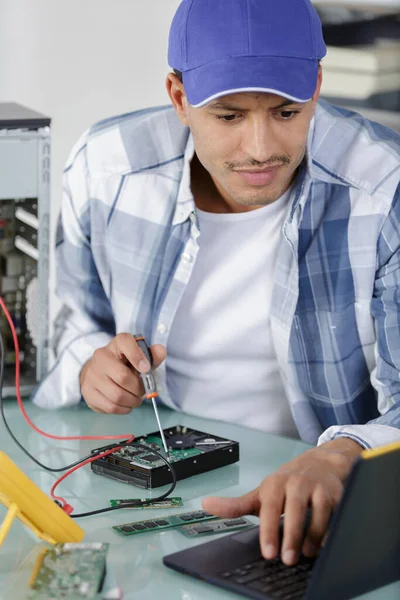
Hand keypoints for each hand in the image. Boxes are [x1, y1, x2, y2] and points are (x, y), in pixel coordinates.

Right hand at [80, 333, 165, 413]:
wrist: (99, 371)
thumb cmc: (124, 364)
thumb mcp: (141, 357)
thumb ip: (152, 355)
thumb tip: (160, 351)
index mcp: (117, 343)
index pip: (125, 342)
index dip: (138, 356)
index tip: (146, 369)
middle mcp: (101, 356)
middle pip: (123, 377)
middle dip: (138, 388)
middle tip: (142, 391)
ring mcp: (92, 374)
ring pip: (117, 396)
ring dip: (132, 401)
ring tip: (135, 399)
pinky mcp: (87, 391)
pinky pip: (110, 407)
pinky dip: (123, 409)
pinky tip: (125, 404)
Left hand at [203, 438, 362, 565]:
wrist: (320, 463)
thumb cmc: (287, 483)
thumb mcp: (261, 494)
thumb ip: (236, 505)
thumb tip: (206, 505)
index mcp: (276, 484)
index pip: (271, 509)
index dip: (269, 531)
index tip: (268, 552)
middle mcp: (297, 483)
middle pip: (295, 512)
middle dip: (291, 538)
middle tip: (288, 559)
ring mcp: (319, 488)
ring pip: (319, 514)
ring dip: (313, 537)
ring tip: (306, 552)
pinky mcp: (337, 493)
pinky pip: (337, 514)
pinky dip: (331, 530)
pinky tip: (325, 541)